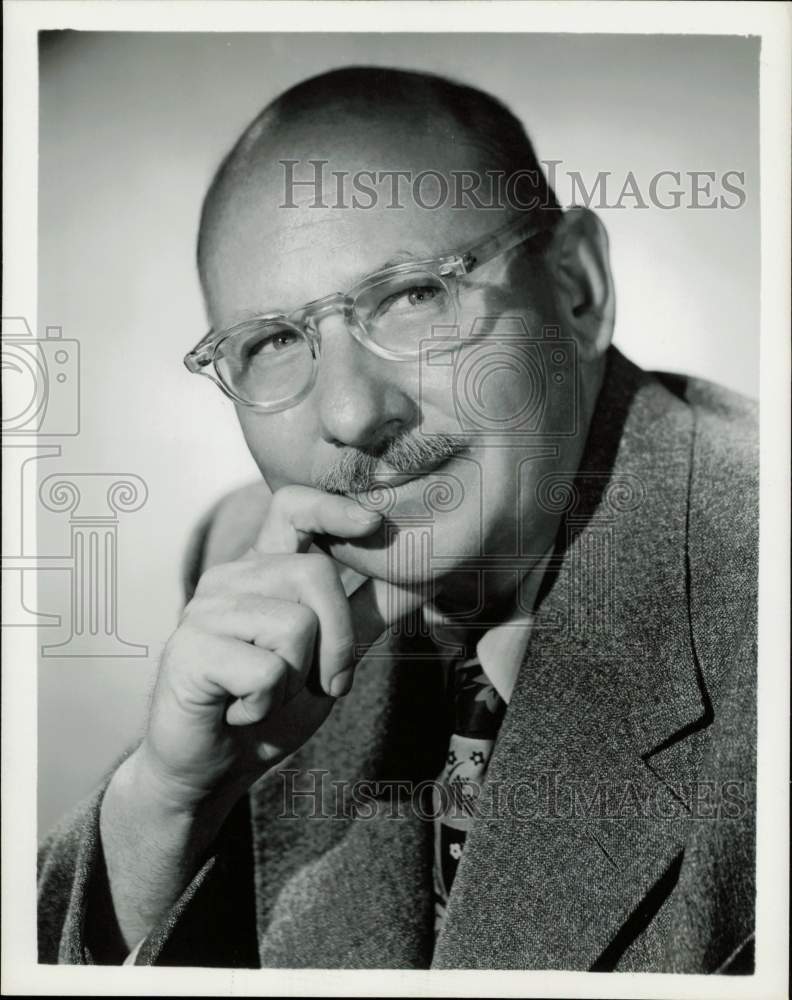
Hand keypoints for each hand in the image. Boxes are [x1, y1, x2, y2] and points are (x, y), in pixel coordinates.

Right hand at [136, 485, 419, 813]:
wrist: (211, 771)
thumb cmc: (270, 709)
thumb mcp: (329, 658)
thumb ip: (364, 614)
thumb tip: (421, 574)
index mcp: (261, 571)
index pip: (292, 507)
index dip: (332, 506)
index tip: (372, 523)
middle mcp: (229, 579)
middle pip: (315, 575)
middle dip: (337, 642)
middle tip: (315, 683)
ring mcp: (203, 611)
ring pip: (295, 626)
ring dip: (297, 680)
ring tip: (263, 695)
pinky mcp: (189, 650)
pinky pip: (268, 671)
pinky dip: (266, 705)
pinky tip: (239, 711)